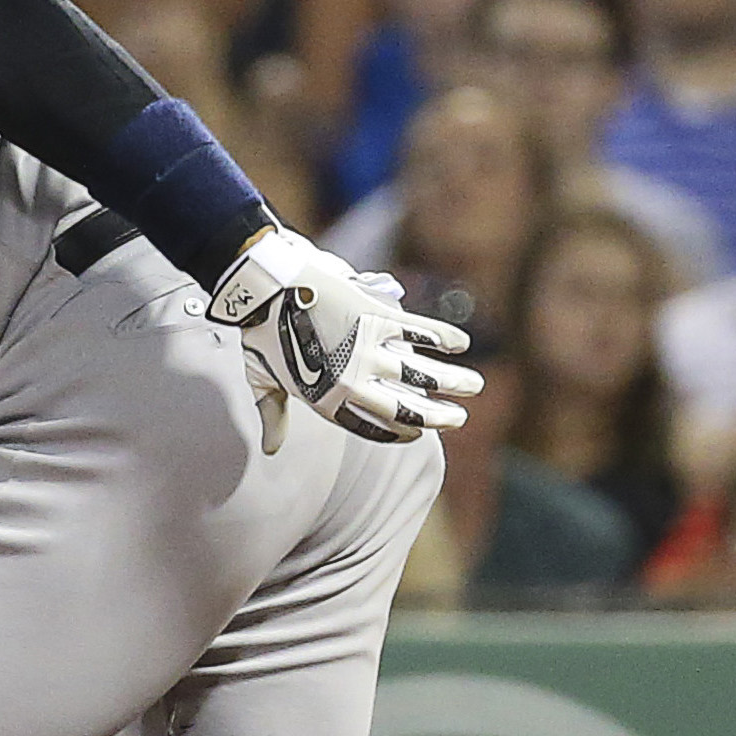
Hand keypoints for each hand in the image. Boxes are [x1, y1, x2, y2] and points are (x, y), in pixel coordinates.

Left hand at [206, 229, 479, 443]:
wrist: (267, 286)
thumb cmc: (260, 334)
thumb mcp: (262, 382)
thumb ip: (274, 416)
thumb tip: (272, 449)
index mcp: (327, 402)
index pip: (375, 428)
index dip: (402, 432)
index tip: (421, 432)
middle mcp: (353, 382)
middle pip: (408, 408)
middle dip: (440, 416)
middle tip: (460, 417)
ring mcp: (368, 350)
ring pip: (423, 375)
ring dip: (454, 381)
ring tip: (475, 386)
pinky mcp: (377, 317)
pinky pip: (419, 331)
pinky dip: (444, 337)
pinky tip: (463, 343)